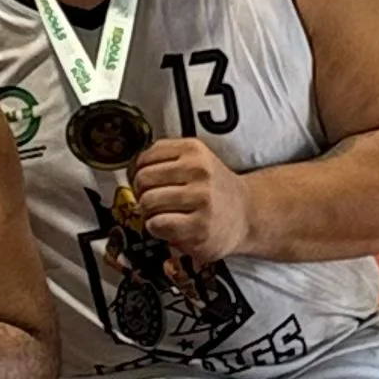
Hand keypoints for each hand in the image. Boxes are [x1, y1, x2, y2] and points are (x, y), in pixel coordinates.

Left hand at [126, 135, 254, 264]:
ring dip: (149, 212)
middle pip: (143, 180)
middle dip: (142, 193)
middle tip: (153, 201)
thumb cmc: (215, 190)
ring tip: (163, 214)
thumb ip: (165, 159)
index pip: (145, 158)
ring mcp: (201, 199)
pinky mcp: (199, 227)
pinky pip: (157, 224)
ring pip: (147, 202)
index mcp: (194, 150)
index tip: (145, 182)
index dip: (138, 173)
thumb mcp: (195, 161)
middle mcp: (199, 171)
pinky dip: (156, 228)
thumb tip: (131, 171)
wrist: (247, 215)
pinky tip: (169, 227)